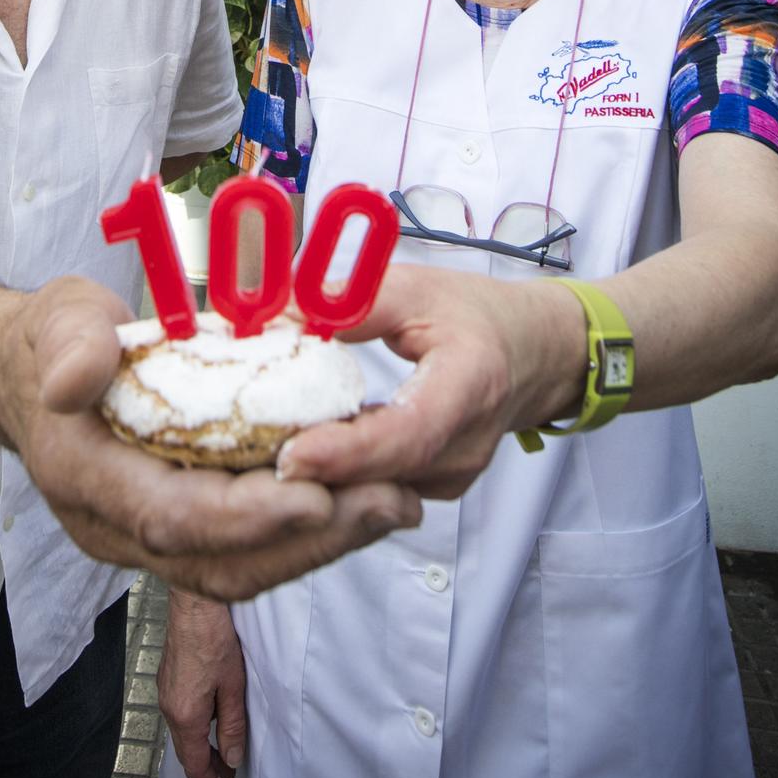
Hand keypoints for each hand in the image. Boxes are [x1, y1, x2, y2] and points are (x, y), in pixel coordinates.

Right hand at [15, 278, 422, 599]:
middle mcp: (117, 527)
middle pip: (220, 561)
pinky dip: (304, 531)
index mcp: (86, 478)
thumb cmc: (50, 342)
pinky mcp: (180, 528)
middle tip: (388, 502)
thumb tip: (76, 378)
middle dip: (309, 541)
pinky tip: (359, 499)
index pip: (173, 516)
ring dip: (321, 544)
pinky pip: (246, 549)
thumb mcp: (56, 323)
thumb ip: (70, 347)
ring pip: (241, 567)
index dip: (247, 515)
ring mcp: (148, 537)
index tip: (318, 496)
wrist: (26, 375)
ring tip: (393, 504)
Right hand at [159, 591, 245, 777]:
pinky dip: (193, 727)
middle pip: (185, 751)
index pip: (194, 763)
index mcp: (185, 714)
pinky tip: (209, 721)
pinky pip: (178, 714)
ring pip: (181, 732)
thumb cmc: (213, 637)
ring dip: (199, 748)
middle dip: (205, 769)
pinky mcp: (167, 677)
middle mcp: (169, 707)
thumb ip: (232, 725)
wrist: (193, 603)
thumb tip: (231, 757)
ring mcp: (165, 691)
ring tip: (221, 754)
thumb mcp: (232, 686)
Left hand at [277, 265, 583, 500]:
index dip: (349, 452)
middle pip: (383, 472)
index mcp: (470, 383)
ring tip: (263, 443)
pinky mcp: (436, 486)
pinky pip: (380, 486)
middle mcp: (467, 443)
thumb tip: (277, 314)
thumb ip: (349, 302)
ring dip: (324, 471)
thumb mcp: (414, 289)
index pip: (409, 433)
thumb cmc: (474, 314)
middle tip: (246, 450)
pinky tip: (304, 444)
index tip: (292, 454)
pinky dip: (342, 470)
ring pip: (377, 488)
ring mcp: (454, 474)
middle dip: (315, 466)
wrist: (531, 351)